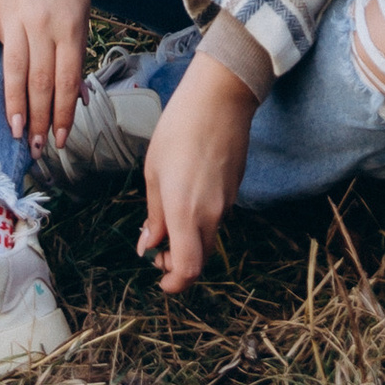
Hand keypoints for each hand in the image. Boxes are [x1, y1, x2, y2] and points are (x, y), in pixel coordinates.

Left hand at [138, 50, 257, 293]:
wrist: (220, 100)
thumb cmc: (178, 130)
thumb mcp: (154, 172)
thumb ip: (154, 215)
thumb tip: (149, 245)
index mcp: (186, 213)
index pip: (187, 270)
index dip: (174, 284)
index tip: (159, 279)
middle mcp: (211, 215)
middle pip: (199, 260)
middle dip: (177, 265)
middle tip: (157, 248)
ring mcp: (227, 204)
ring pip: (208, 239)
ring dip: (189, 241)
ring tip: (167, 215)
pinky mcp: (235, 191)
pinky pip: (217, 218)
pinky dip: (200, 221)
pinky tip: (187, 194)